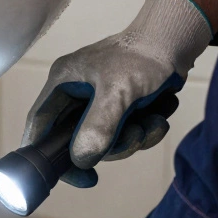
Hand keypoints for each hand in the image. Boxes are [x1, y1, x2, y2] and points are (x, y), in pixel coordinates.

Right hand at [24, 0, 212, 186]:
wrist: (177, 41)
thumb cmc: (144, 56)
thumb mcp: (119, 92)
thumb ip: (98, 126)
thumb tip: (81, 159)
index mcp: (63, 83)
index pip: (40, 124)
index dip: (43, 152)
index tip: (66, 175)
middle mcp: (76, 93)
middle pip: (77, 140)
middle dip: (111, 145)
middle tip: (134, 136)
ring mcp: (98, 102)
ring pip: (106, 141)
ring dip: (133, 138)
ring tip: (153, 121)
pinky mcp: (120, 108)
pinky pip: (124, 134)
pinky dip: (144, 131)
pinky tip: (159, 116)